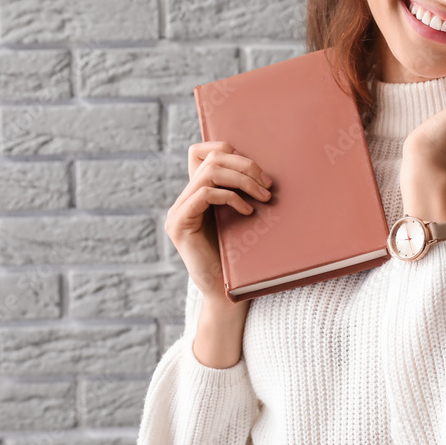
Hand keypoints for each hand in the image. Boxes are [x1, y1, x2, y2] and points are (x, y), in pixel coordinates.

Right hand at [164, 141, 272, 308]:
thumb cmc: (242, 259)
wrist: (228, 296)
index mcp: (197, 195)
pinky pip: (205, 194)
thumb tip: (265, 168)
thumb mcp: (243, 218)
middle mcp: (183, 200)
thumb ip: (242, 193)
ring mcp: (178, 212)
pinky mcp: (179, 225)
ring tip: (263, 196)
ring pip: (209, 171)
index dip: (226, 148)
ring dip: (242, 179)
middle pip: (210, 157)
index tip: (256, 169)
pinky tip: (248, 211)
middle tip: (268, 184)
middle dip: (245, 165)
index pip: (200, 151)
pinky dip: (230, 197)